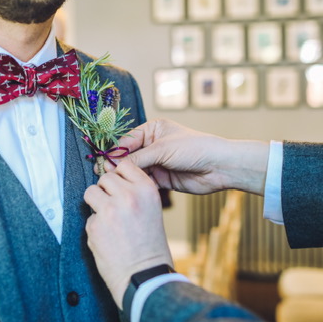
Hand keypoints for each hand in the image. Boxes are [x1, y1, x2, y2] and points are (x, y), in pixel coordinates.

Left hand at [84, 161, 172, 308]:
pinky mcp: (94, 226)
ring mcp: (109, 210)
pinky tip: (107, 237)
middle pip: (105, 178)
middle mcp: (128, 196)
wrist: (144, 275)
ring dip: (96, 203)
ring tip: (108, 219)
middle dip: (106, 190)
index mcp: (146, 189)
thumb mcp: (152, 209)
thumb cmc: (150, 244)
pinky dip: (95, 226)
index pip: (124, 164)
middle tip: (114, 207)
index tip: (119, 186)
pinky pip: (88, 216)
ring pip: (91, 192)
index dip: (119, 175)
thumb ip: (134, 192)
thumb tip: (111, 178)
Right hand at [106, 119, 268, 195]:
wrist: (219, 167)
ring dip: (125, 178)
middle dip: (116, 166)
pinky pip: (143, 182)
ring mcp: (157, 162)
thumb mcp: (163, 149)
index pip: (126, 141)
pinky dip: (136, 186)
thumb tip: (113, 165)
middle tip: (102, 176)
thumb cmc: (194, 148)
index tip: (102, 164)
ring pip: (134, 171)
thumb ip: (138, 158)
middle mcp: (153, 145)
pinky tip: (126, 191)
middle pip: (128, 156)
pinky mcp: (162, 179)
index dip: (114, 153)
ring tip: (112, 185)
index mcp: (152, 130)